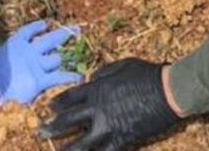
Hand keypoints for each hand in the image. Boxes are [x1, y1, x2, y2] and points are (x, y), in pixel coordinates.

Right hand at [0, 20, 80, 104]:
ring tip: (77, 55)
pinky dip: (69, 77)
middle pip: (50, 40)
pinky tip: (80, 77)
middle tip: (76, 29)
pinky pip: (58, 76)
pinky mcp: (41, 79)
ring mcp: (36, 64)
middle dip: (62, 34)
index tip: (46, 23)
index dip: (37, 26)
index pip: (29, 30)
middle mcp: (29, 51)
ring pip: (55, 58)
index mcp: (16, 43)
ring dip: (64, 58)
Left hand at [38, 58, 180, 149]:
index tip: (49, 108)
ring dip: (67, 149)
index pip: (70, 97)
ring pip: (82, 142)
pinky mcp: (124, 140)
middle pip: (69, 121)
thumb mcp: (120, 65)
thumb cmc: (146, 74)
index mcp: (96, 89)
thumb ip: (102, 73)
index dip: (57, 103)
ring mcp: (109, 127)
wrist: (169, 92)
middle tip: (39, 132)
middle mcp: (98, 109)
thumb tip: (92, 79)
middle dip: (52, 127)